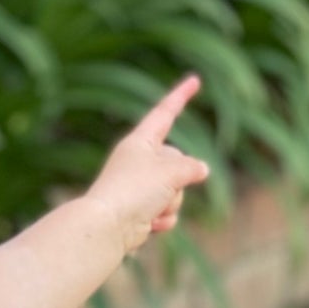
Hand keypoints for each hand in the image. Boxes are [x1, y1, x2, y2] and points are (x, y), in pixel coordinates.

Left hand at [87, 74, 210, 253]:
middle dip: (178, 180)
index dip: (181, 96)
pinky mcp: (139, 211)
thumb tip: (201, 169)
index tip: (195, 80)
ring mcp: (139, 187)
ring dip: (171, 203)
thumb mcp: (170, 171)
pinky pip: (165, 212)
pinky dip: (162, 220)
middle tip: (162, 189)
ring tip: (150, 207)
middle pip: (177, 163)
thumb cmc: (134, 191)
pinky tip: (148, 224)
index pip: (165, 113)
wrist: (107, 227)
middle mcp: (138, 161)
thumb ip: (190, 166)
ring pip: (175, 192)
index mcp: (140, 141)